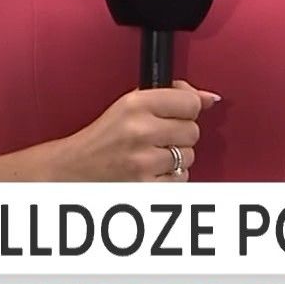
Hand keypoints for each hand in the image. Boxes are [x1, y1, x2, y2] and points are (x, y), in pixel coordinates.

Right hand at [51, 80, 216, 181]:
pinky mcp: (147, 186)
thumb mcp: (130, 104)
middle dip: (180, 134)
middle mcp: (140, 130)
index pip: (190, 103)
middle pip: (193, 131)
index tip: (178, 113)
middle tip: (158, 136)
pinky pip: (181, 179)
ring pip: (189, 156)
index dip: (187, 108)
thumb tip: (210, 99)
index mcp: (135, 104)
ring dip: (175, 158)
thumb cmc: (103, 138)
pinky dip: (170, 177)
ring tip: (151, 154)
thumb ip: (171, 96)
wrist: (74, 169)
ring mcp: (144, 161)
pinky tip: (151, 170)